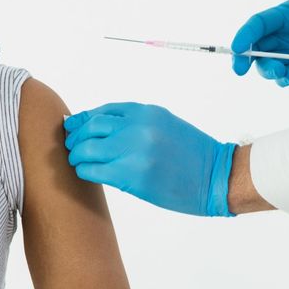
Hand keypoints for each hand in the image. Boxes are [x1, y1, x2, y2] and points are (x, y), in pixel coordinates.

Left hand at [63, 103, 236, 217]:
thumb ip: (135, 123)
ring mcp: (134, 151)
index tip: (74, 127)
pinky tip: (87, 172)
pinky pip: (94, 170)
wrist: (216, 177)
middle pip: (91, 127)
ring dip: (76, 155)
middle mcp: (138, 127)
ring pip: (87, 148)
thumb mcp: (165, 125)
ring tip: (77, 161)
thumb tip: (99, 127)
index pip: (103, 111)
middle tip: (71, 146)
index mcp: (147, 112)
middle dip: (76, 137)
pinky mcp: (132, 176)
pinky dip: (84, 170)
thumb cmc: (193, 154)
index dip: (84, 119)